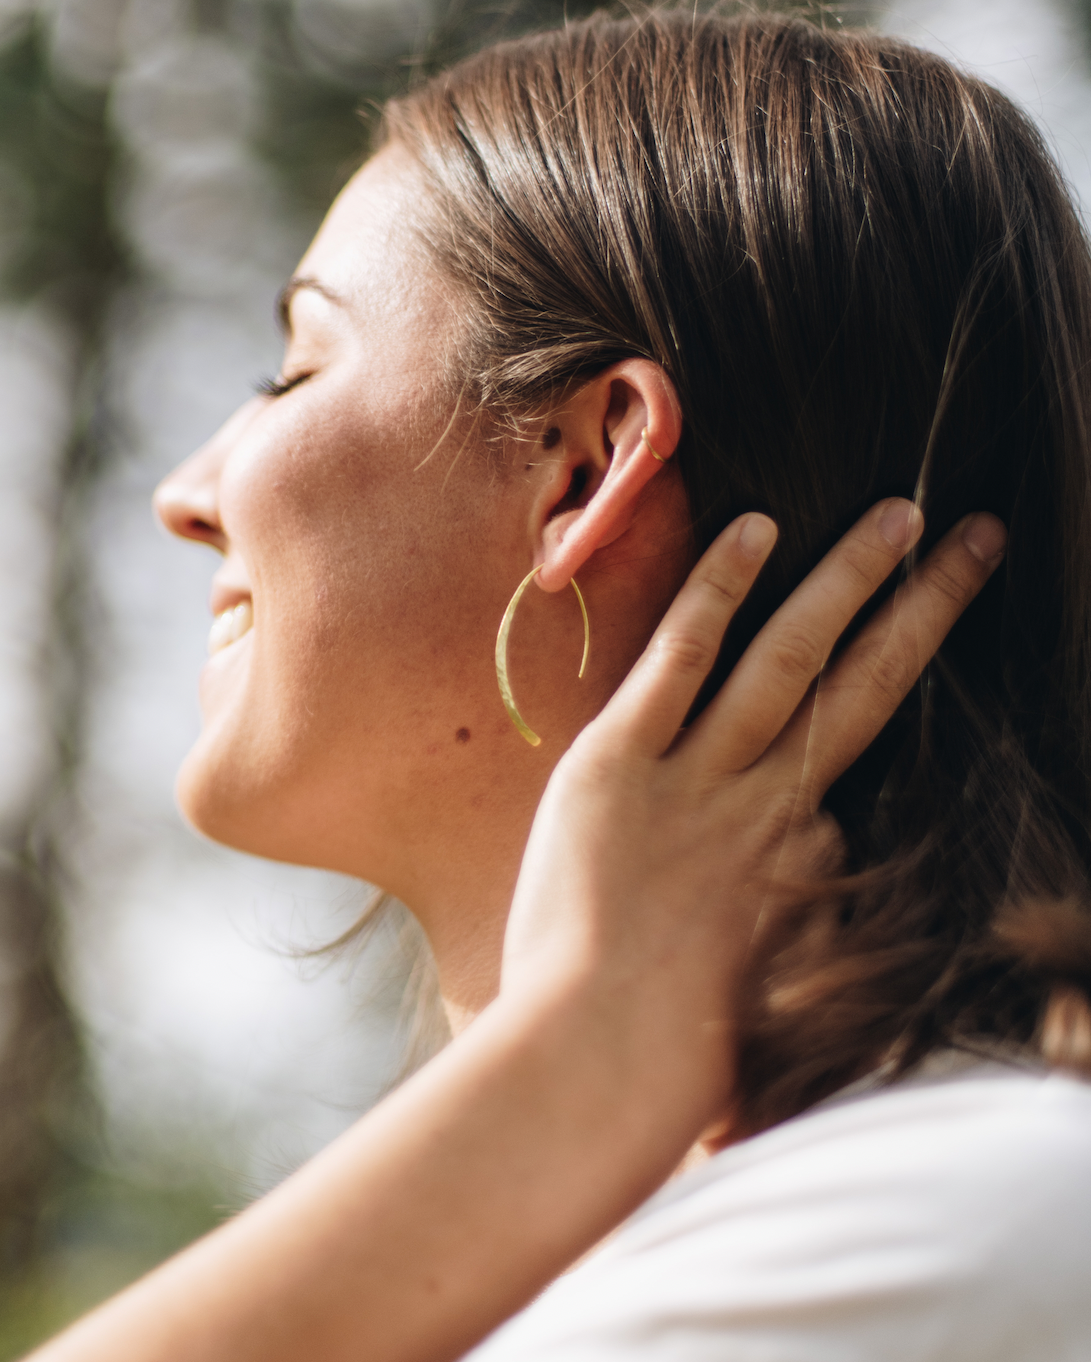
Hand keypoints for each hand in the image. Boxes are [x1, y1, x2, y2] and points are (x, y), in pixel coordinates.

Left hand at [502, 500, 1006, 1124]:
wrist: (602, 1062)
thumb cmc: (676, 1045)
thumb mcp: (767, 979)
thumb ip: (797, 902)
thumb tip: (822, 844)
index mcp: (802, 855)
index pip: (845, 757)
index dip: (863, 709)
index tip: (889, 647)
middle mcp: (768, 805)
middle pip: (866, 684)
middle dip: (924, 606)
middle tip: (972, 537)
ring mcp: (699, 780)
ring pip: (790, 659)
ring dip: (847, 579)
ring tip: (897, 513)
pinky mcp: (621, 764)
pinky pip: (681, 662)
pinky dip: (719, 592)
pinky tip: (755, 530)